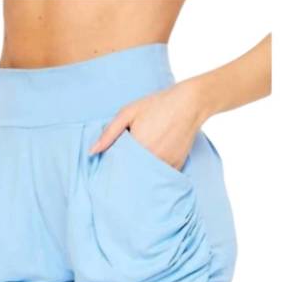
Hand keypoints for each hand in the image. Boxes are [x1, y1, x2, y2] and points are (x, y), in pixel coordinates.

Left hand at [89, 77, 212, 169]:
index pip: (118, 167)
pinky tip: (149, 168)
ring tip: (135, 170)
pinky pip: (161, 177)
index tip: (107, 170)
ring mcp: (166, 164)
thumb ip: (109, 133)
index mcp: (138, 146)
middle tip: (118, 176)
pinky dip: (154, 175)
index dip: (112, 169)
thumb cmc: (156, 105)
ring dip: (139, 176)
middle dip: (125, 174)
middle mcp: (153, 159)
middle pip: (132, 175)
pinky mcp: (177, 166)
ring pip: (146, 178)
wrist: (189, 103)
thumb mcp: (128, 112)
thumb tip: (91, 152)